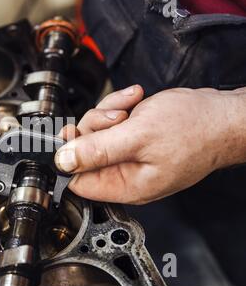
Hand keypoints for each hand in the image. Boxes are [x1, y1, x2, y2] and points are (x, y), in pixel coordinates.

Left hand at [55, 86, 244, 203]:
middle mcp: (126, 174)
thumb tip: (63, 161)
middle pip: (84, 152)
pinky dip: (119, 107)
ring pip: (97, 133)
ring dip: (108, 113)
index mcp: (126, 185)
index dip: (69, 157)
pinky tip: (134, 100)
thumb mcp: (138, 136)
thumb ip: (98, 150)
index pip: (78, 181)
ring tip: (131, 105)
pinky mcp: (135, 140)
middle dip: (94, 127)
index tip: (71, 136)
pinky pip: (112, 123)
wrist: (222, 115)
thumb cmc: (195, 130)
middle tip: (116, 117)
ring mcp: (131, 156)